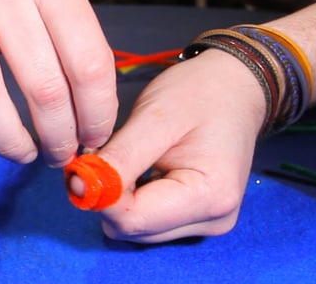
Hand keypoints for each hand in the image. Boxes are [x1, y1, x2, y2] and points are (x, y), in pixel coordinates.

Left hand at [96, 50, 266, 242]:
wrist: (235, 87)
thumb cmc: (201, 93)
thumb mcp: (155, 118)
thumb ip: (119, 158)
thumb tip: (80, 188)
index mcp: (210, 197)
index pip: (132, 219)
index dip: (100, 194)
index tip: (86, 162)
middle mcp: (212, 220)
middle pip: (133, 228)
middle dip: (109, 195)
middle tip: (109, 152)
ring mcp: (205, 222)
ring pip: (136, 227)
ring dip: (120, 196)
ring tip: (131, 155)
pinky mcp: (195, 218)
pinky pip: (147, 220)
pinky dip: (133, 196)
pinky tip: (142, 167)